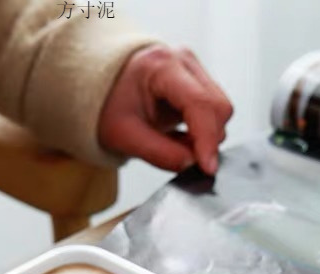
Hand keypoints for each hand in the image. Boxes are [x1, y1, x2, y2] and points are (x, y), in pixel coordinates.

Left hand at [98, 45, 232, 174]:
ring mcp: (193, 67)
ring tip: (176, 144)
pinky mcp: (197, 79)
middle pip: (218, 106)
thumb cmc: (107, 106)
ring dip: (206, 135)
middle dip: (208, 139)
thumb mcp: (125, 136)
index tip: (207, 167)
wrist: (99, 89)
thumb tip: (192, 164)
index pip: (199, 103)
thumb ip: (160, 153)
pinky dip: (203, 130)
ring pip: (220, 109)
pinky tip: (182, 136)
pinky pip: (213, 110)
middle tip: (185, 159)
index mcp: (161, 66)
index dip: (207, 139)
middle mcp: (183, 60)